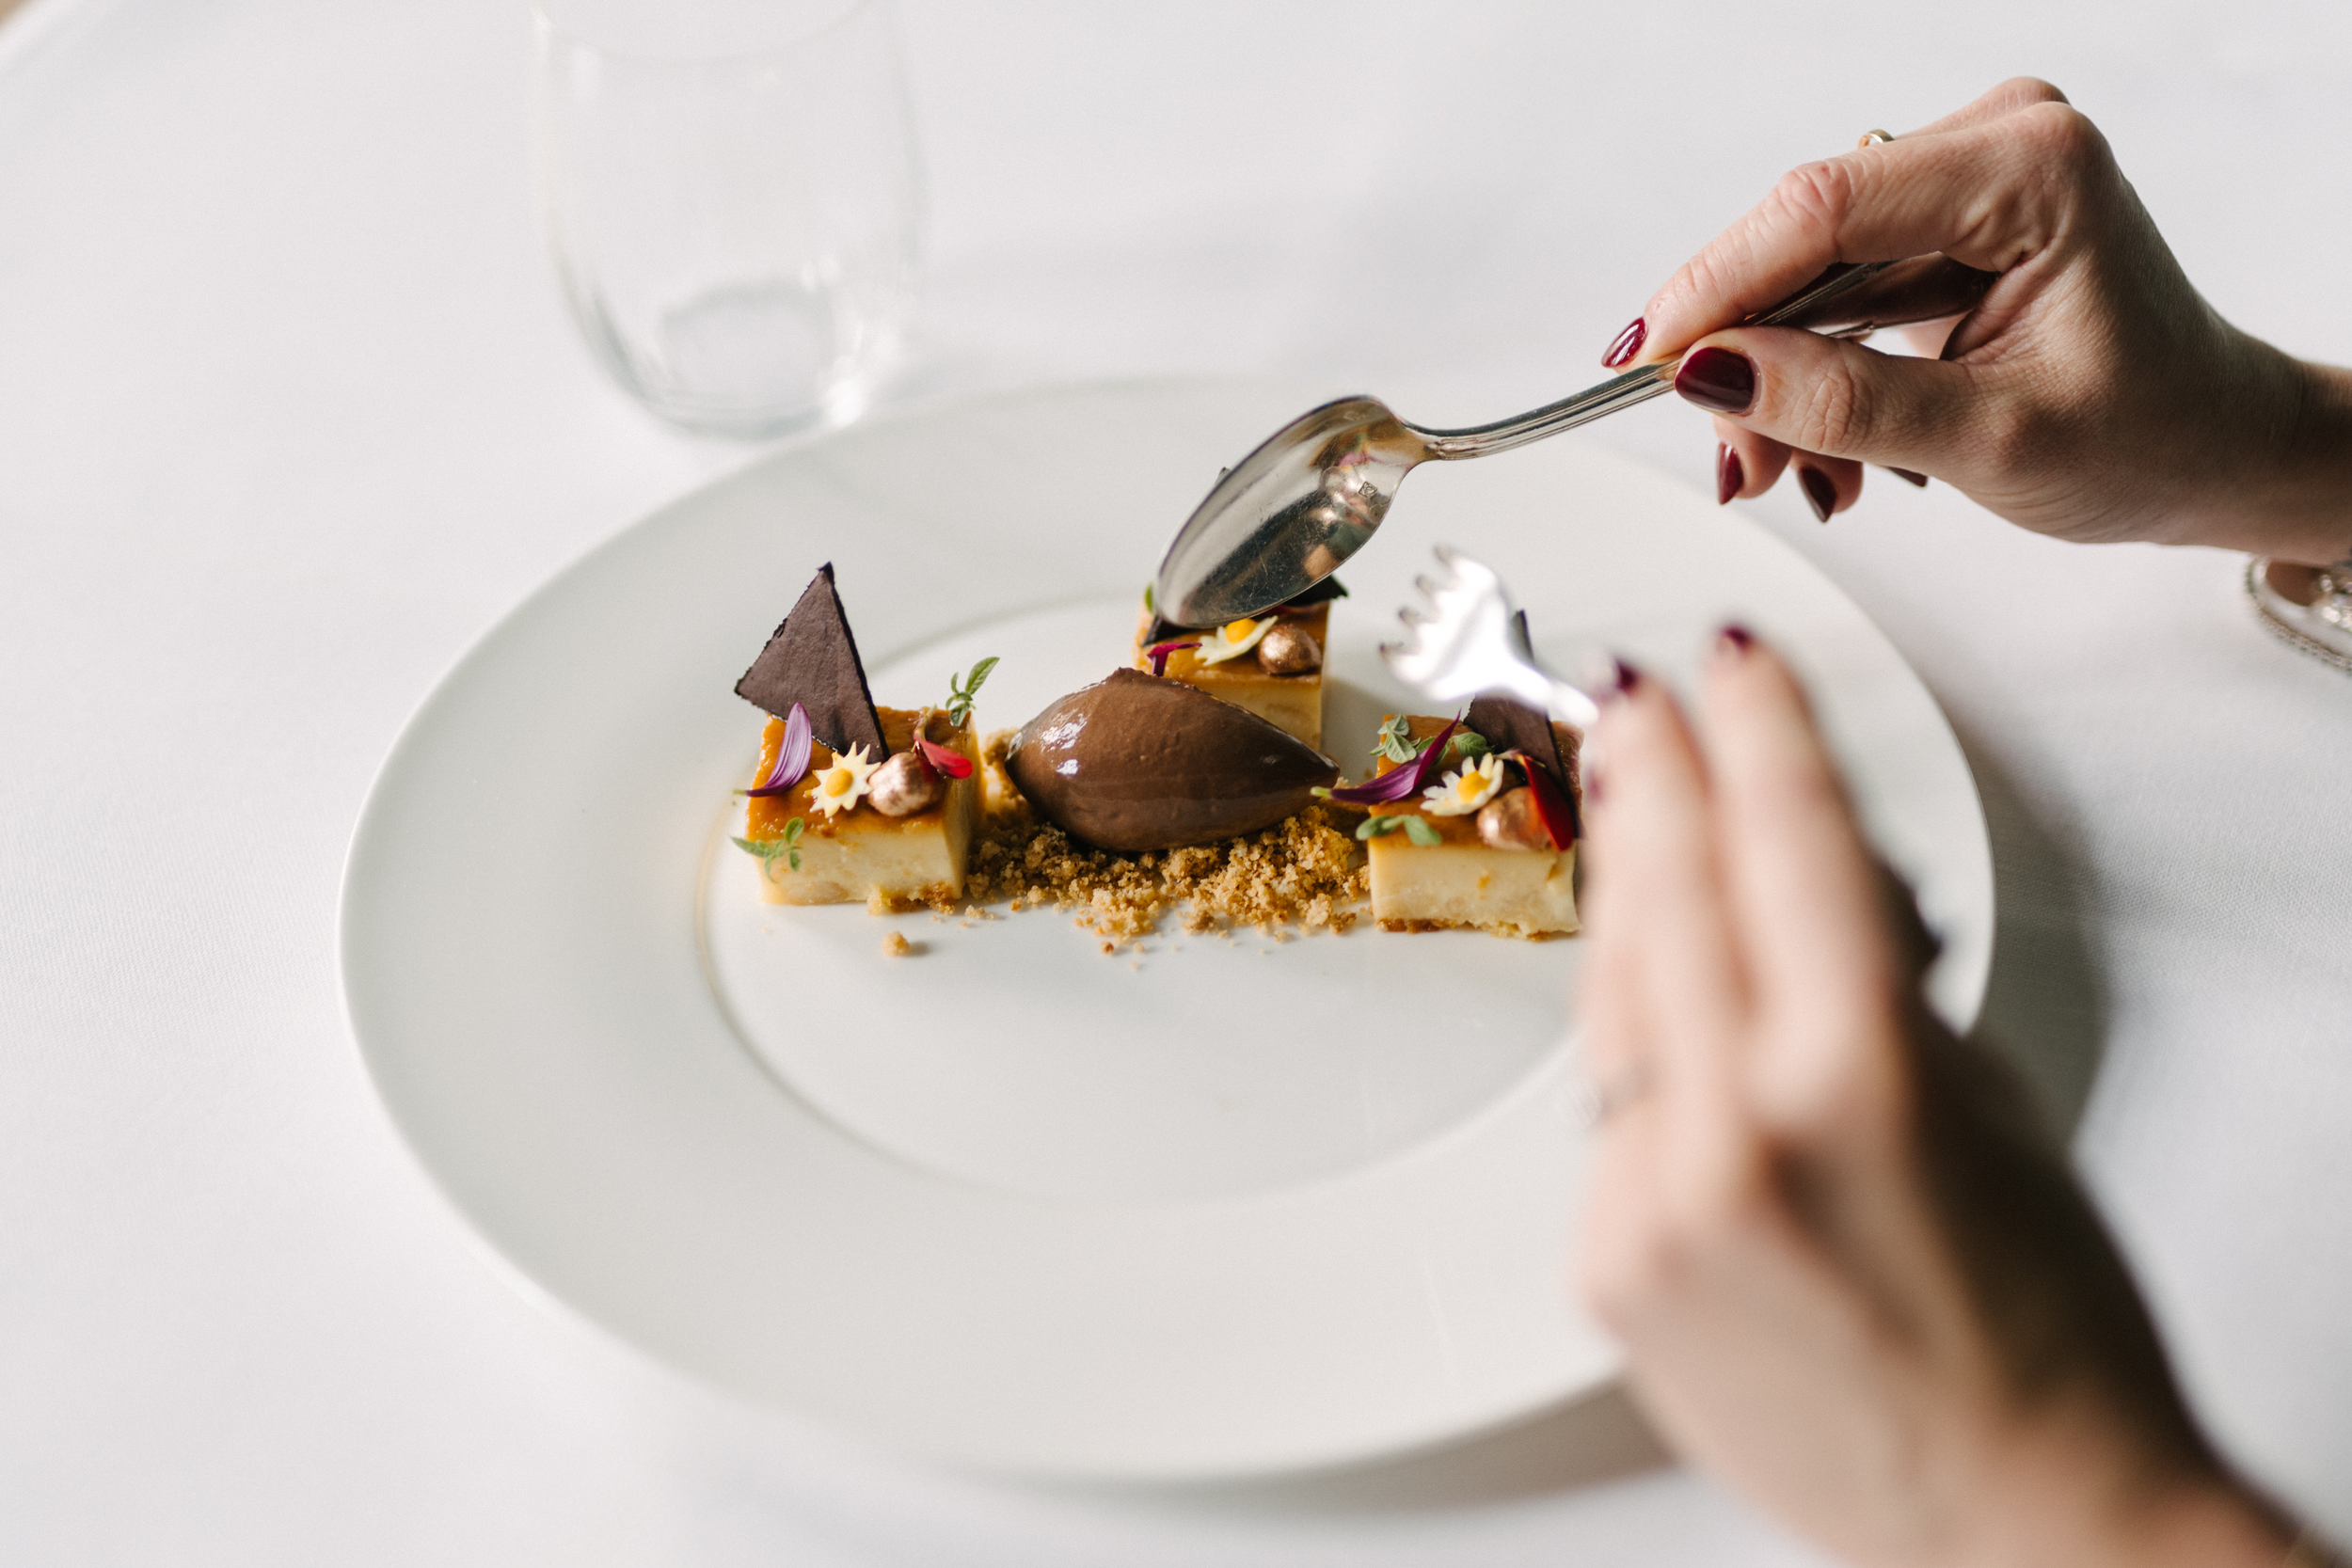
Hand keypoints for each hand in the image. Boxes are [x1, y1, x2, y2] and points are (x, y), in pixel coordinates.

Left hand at [1574, 631, 2293, 1567]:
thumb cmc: (2045, 1332)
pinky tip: (1661, 996)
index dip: (1756, 730)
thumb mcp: (1993, 1112)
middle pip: (1669, 895)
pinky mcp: (1604, 1267)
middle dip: (1656, 778)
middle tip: (1637, 698)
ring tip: (1639, 809)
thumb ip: (1881, 993)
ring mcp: (1650, 1206)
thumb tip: (1805, 896)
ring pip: (1615, 995)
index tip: (1729, 662)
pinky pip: (1604, 1114)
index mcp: (1857, 1077)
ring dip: (1631, 893)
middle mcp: (1731, 1135)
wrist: (2019, 1524)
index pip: (1788, 842)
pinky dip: (1638, 1049)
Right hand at [1608, 78, 2351, 563]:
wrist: (2207, 448)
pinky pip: (1827, 290)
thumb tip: (1713, 376)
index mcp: (2033, 168)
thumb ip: (1843, 403)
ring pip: (1801, 273)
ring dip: (1774, 380)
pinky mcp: (1937, 223)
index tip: (1644, 361)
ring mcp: (1961, 180)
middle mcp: (1995, 145)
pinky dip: (1807, 372)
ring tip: (1792, 473)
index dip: (1716, 284)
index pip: (1824, 205)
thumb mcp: (1991, 440)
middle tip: (1737, 463)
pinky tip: (1821, 444)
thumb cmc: (2148, 434)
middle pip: (1801, 236)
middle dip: (1745, 356)